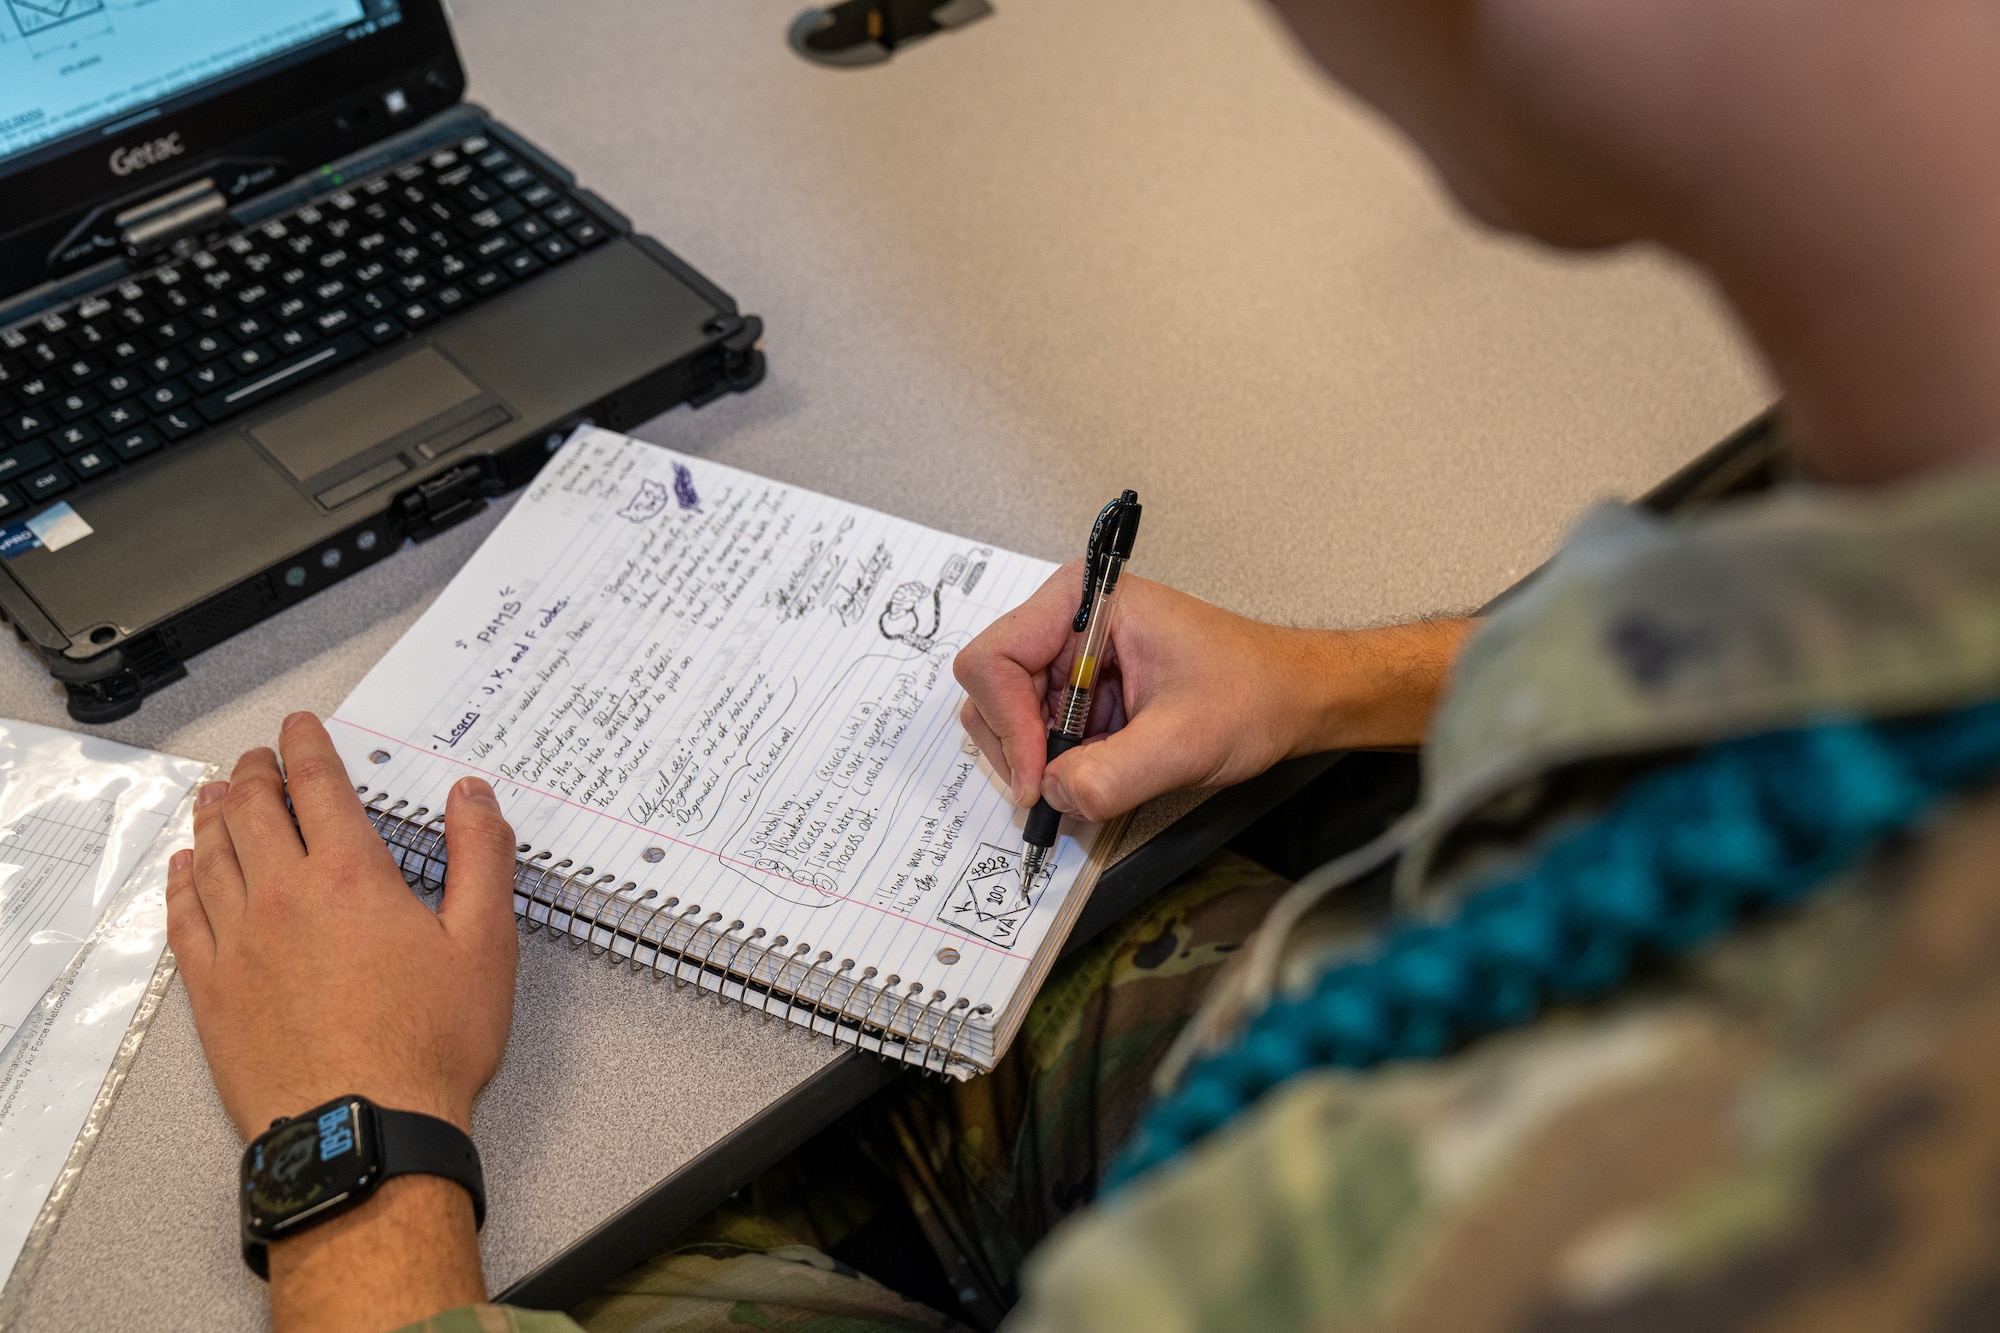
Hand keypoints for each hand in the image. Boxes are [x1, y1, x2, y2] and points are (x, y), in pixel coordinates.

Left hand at [166, 712, 519, 1330]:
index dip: (305, 747)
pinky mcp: (212, 987)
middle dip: (255, 771)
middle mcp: (284, 896)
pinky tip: (185, 867)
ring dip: (215, 813)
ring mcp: (239, 941)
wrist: (363, 1130)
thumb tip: (474, 796)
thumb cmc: (429, 1046)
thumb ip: (482, 856)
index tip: (298, 728)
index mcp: (351, 876)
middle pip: (254, 810)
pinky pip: (184, 915)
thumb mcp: (485, 943)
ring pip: (213, 853)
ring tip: (218, 794)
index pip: (316, 786)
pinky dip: (183, 879)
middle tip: (258, 756)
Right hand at [954, 562, 1471, 822]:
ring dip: (1038, 760)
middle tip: (1055, 792)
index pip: (994, 658)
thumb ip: (1110, 775)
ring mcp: (1071, 655)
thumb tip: (1052, 796)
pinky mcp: (1082, 688)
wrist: (1294, 698)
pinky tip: (1101, 772)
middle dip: (1018, 747)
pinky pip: (1039, 733)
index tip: (1039, 778)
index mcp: (1084, 599)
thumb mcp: (1183, 743)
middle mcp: (1068, 618)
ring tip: (1093, 777)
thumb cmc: (1253, 694)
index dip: (1006, 724)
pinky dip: (1057, 765)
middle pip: (990, 689)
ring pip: (1007, 716)